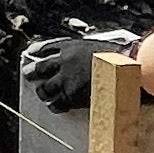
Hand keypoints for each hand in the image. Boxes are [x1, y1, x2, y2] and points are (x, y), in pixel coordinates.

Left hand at [21, 23, 135, 110]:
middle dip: (33, 72)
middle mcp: (64, 62)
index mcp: (70, 47)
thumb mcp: (100, 47)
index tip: (31, 53)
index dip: (37, 51)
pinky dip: (54, 104)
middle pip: (40, 68)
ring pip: (45, 88)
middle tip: (28, 74)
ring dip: (42, 91)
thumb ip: (88, 52)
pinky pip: (56, 102)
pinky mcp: (71, 95)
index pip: (47, 47)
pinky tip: (54, 105)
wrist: (126, 69)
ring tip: (42, 93)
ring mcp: (66, 79)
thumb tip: (88, 58)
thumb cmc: (120, 57)